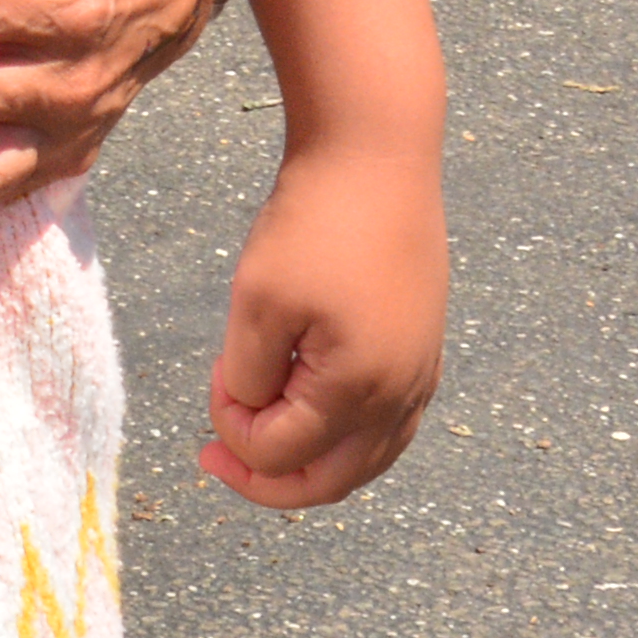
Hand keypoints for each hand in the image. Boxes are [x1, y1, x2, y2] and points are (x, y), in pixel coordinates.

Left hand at [197, 140, 446, 510]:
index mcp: (359, 391)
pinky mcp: (424, 351)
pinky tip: (309, 412)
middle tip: (215, 458)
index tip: (213, 375)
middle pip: (332, 480)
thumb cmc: (314, 224)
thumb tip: (253, 416)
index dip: (233, 431)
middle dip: (269, 478)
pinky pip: (386, 425)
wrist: (377, 157)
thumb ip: (249, 377)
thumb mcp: (258, 302)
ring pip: (365, 459)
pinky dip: (343, 436)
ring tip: (259, 440)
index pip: (282, 455)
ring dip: (308, 460)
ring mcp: (420, 376)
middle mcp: (402, 397)